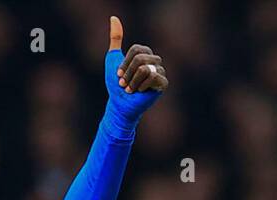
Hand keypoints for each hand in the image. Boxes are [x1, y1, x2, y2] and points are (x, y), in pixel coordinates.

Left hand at [105, 16, 166, 131]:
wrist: (119, 104)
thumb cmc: (116, 85)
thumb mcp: (113, 59)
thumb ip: (115, 39)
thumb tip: (113, 17)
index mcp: (145, 53)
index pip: (136, 50)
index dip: (124, 63)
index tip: (119, 74)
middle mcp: (154, 60)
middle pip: (140, 58)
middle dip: (127, 73)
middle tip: (124, 84)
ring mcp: (160, 71)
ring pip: (144, 68)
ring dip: (132, 81)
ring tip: (131, 90)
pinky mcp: (163, 83)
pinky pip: (152, 76)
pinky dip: (141, 85)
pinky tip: (140, 92)